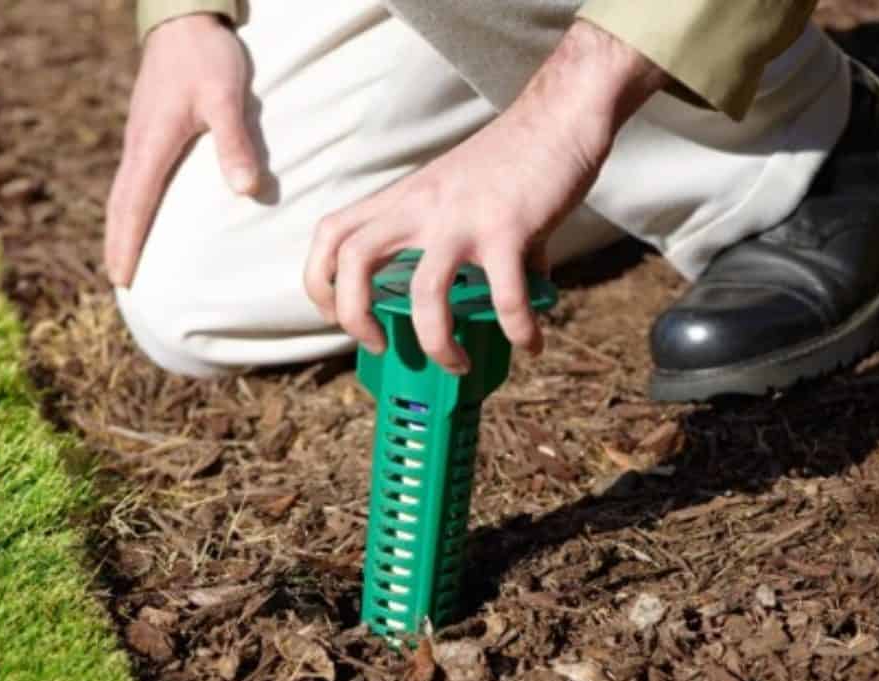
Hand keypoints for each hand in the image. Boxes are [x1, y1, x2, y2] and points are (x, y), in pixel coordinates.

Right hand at [105, 14, 260, 287]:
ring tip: (123, 257)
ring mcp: (138, 137)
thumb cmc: (207, 56)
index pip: (135, 206)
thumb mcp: (226, 96)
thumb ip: (235, 142)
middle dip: (117, 243)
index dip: (128, 243)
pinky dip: (129, 204)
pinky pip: (132, 178)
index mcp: (152, 144)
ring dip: (120, 226)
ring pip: (122, 192)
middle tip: (118, 280)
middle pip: (119, 205)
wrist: (185, 17)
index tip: (121, 277)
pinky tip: (140, 214)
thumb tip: (245, 190)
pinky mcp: (146, 129)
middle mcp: (138, 145)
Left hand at [304, 21, 667, 373]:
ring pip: (424, 292)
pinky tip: (532, 343)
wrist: (559, 117)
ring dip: (435, 342)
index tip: (336, 316)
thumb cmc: (512, 158)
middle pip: (354, 260)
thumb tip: (498, 298)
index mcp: (403, 199)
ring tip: (457, 365)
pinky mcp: (508, 229)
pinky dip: (518, 330)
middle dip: (355, 317)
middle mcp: (421, 207)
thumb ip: (463, 245)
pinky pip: (506, 296)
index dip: (319, 280)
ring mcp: (462, 218)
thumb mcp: (461, 195)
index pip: (332, 233)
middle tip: (380, 345)